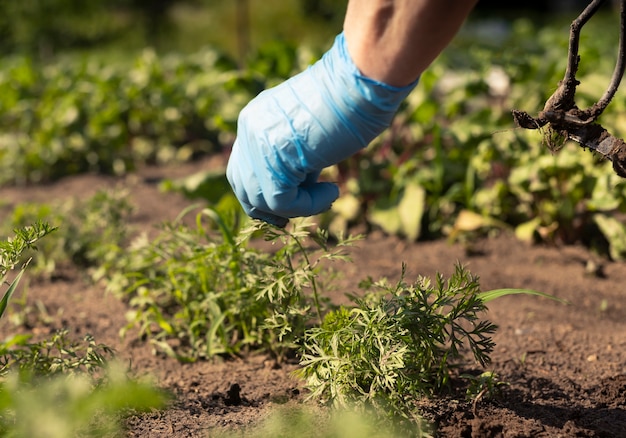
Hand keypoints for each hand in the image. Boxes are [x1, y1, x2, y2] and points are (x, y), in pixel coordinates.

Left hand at [227, 33, 416, 226]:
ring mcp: (259, 143)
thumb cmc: (350, 103)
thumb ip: (296, 159)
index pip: (243, 169)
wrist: (361, 83)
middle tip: (304, 208)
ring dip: (299, 206)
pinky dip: (309, 206)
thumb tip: (299, 190)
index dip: (264, 194)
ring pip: (263, 200)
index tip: (293, 203)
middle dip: (271, 208)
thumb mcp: (312, 135)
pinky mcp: (275, 158)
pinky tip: (333, 191)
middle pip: (244, 188)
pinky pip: (282, 203)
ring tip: (329, 193)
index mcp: (255, 119)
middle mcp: (249, 129)